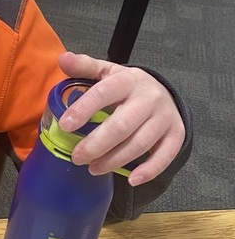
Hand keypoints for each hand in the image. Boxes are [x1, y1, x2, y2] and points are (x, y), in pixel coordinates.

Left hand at [56, 52, 184, 186]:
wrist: (164, 94)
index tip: (65, 125)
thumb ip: (85, 67)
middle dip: (96, 145)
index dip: (83, 109)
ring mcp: (164, 118)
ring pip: (139, 144)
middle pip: (121, 126)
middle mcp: (149, 98)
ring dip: (113, 160)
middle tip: (77, 157)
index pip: (103, 93)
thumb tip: (63, 59)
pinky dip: (148, 170)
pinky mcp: (176, 134)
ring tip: (92, 168)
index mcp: (128, 80)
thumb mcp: (107, 72)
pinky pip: (164, 156)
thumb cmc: (127, 87)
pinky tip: (130, 179)